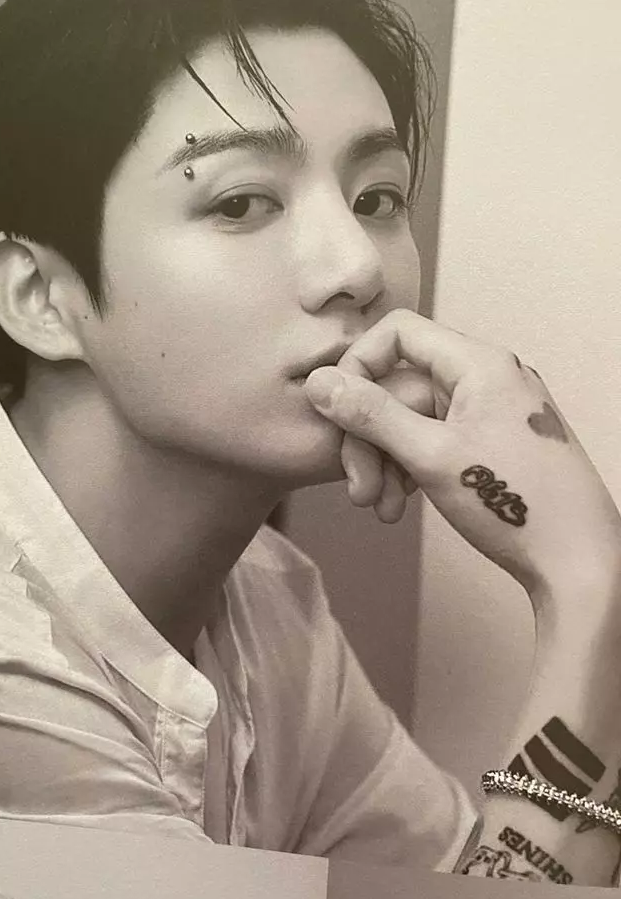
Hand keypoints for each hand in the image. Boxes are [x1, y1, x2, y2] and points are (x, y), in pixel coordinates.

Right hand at [305, 309, 620, 605]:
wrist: (579, 564)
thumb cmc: (520, 505)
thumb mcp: (431, 456)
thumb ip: (371, 415)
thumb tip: (319, 382)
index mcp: (480, 365)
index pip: (400, 334)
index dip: (360, 366)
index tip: (337, 410)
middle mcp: (487, 380)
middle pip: (401, 388)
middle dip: (370, 438)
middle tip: (357, 488)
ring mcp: (489, 414)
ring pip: (412, 421)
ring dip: (386, 462)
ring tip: (379, 507)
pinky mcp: (489, 446)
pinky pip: (433, 442)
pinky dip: (409, 470)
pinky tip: (400, 507)